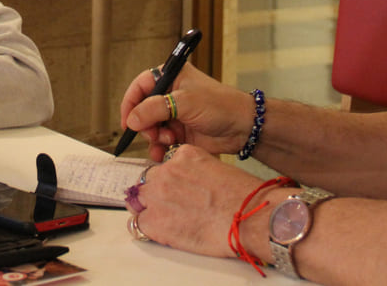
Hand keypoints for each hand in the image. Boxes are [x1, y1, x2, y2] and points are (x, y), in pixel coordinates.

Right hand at [119, 63, 256, 159]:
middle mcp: (170, 95)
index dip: (130, 103)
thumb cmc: (219, 105)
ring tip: (168, 141)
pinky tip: (163, 152)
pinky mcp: (180, 132)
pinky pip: (160, 140)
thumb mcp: (184, 103)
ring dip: (154, 137)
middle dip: (145, 124)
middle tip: (153, 134)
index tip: (127, 122)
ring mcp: (175, 114)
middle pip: (143, 110)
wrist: (243, 127)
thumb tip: (131, 120)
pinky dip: (159, 147)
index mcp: (171, 77)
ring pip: (150, 127)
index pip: (141, 86)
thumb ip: (154, 109)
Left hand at [128, 144, 293, 258]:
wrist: (248, 218)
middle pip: (149, 180)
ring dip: (151, 208)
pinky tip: (163, 231)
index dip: (171, 179)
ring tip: (170, 218)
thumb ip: (196, 169)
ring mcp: (157, 195)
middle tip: (175, 206)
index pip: (165, 164)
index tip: (177, 189)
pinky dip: (148, 228)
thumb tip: (191, 182)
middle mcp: (166, 171)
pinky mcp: (154, 221)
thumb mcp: (217, 168)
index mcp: (183, 155)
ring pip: (140, 199)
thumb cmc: (243, 197)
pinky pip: (138, 223)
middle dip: (159, 192)